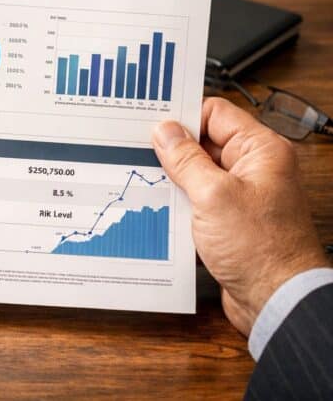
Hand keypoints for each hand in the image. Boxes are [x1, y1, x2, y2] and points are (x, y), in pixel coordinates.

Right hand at [152, 97, 328, 335]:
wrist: (276, 300)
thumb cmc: (261, 249)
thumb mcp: (213, 195)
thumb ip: (186, 159)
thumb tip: (165, 131)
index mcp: (260, 151)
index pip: (214, 113)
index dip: (182, 116)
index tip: (149, 122)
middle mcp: (253, 169)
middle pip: (203, 142)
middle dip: (172, 149)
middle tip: (138, 151)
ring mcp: (240, 195)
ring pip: (196, 172)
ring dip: (173, 178)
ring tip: (146, 180)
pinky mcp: (228, 219)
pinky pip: (197, 199)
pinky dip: (178, 201)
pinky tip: (158, 206)